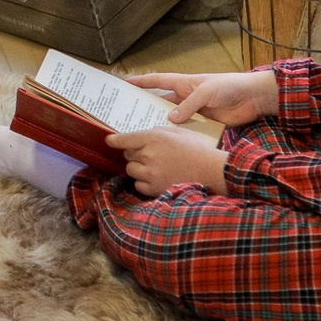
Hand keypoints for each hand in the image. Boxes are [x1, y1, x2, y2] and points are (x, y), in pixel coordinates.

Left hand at [106, 128, 229, 196]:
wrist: (211, 171)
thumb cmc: (197, 149)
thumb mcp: (177, 132)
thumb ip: (157, 132)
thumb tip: (143, 136)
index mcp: (153, 138)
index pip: (125, 139)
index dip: (115, 140)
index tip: (109, 140)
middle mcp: (148, 154)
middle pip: (128, 155)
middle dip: (135, 154)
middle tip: (150, 155)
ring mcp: (150, 173)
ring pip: (131, 170)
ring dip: (138, 169)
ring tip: (154, 168)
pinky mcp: (154, 188)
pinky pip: (138, 185)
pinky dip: (143, 183)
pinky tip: (156, 179)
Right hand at [125, 69, 280, 126]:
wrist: (254, 98)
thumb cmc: (229, 86)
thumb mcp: (206, 92)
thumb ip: (189, 105)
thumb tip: (170, 119)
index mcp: (184, 83)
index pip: (156, 81)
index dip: (139, 82)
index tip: (122, 84)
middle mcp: (186, 97)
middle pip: (161, 103)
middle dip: (145, 109)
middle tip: (128, 118)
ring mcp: (194, 112)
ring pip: (173, 119)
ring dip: (163, 126)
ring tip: (145, 136)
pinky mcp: (204, 124)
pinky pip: (188, 131)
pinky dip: (180, 137)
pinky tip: (170, 146)